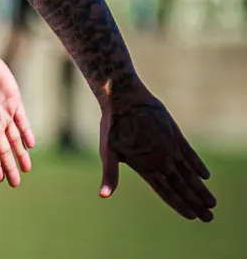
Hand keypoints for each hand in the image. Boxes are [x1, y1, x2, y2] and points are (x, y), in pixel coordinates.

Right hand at [0, 47, 34, 185]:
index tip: (1, 180)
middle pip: (4, 149)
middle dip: (10, 165)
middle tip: (16, 183)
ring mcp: (4, 113)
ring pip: (15, 138)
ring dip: (20, 153)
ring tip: (26, 168)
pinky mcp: (14, 101)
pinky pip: (22, 121)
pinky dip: (26, 133)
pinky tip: (30, 144)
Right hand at [100, 88, 214, 221]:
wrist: (122, 98)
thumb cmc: (112, 124)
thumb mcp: (108, 151)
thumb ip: (110, 173)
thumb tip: (103, 196)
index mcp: (144, 167)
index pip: (166, 191)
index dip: (179, 204)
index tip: (192, 216)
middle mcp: (158, 160)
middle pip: (180, 187)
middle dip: (194, 202)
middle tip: (208, 217)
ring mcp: (167, 148)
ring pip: (187, 173)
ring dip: (200, 188)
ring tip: (212, 202)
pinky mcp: (173, 135)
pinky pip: (189, 153)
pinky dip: (197, 164)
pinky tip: (206, 176)